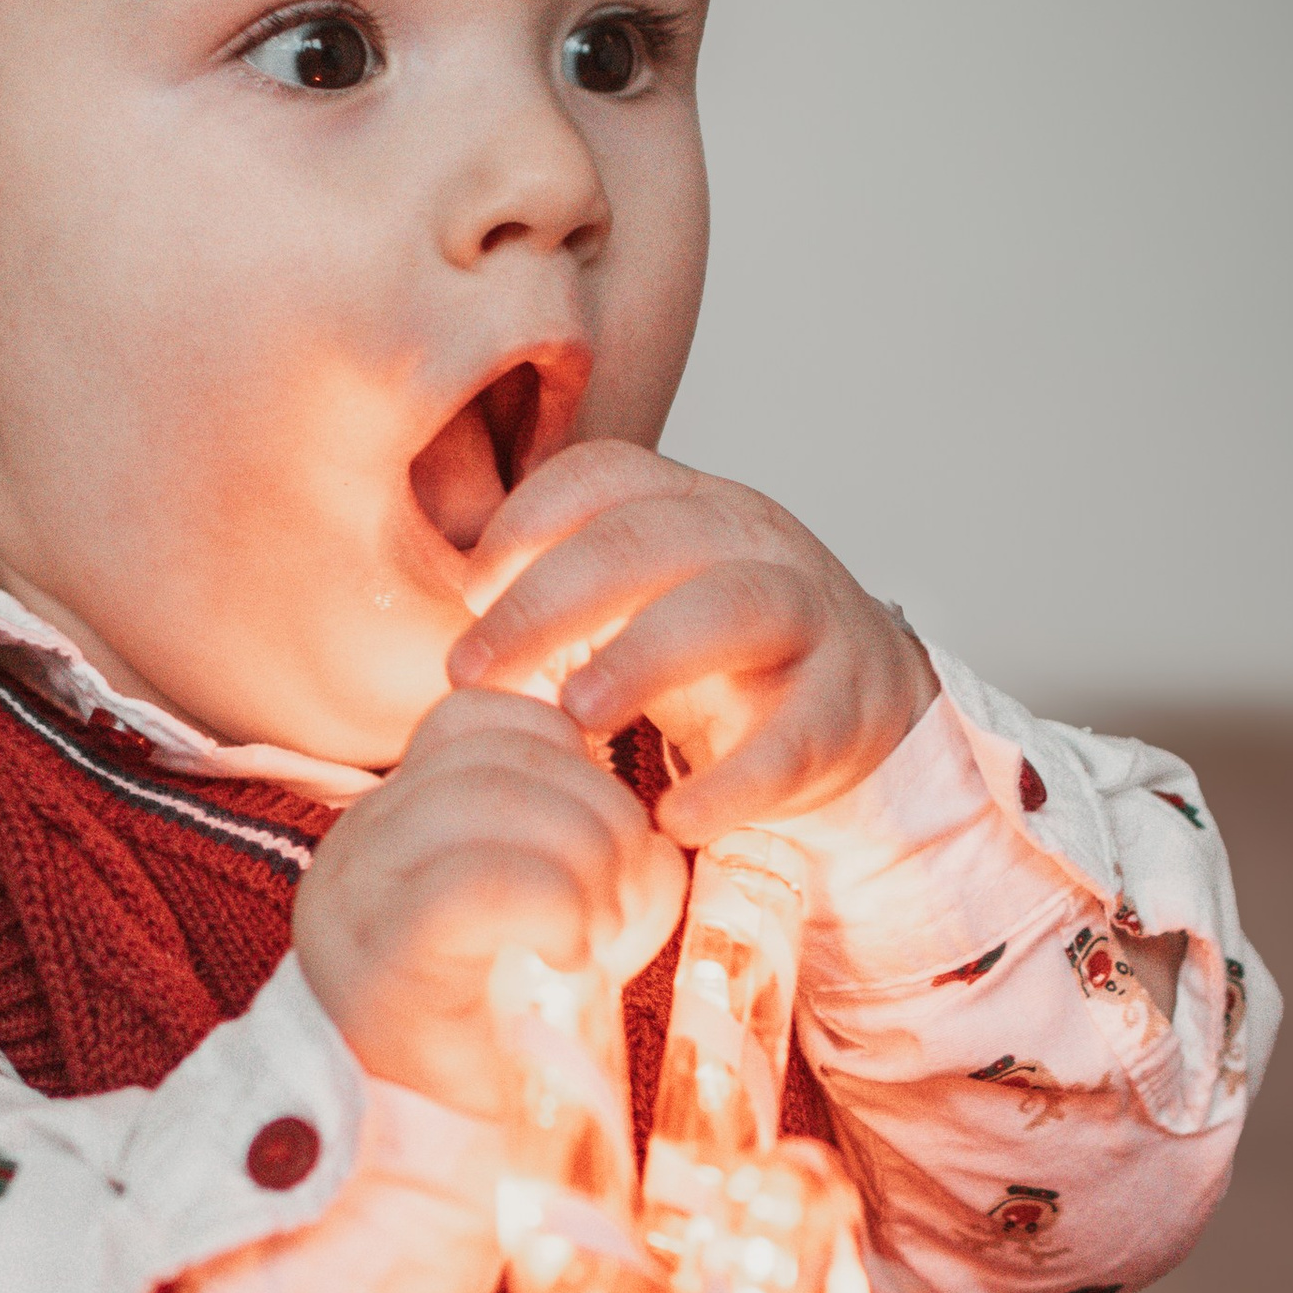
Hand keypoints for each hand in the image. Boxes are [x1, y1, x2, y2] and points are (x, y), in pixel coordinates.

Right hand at [293, 689, 683, 1119]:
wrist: (419, 1172)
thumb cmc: (497, 1050)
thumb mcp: (533, 924)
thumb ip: (567, 851)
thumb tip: (646, 832)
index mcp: (387, 826)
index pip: (476, 718)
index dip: (564, 756)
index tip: (602, 842)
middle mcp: (355, 849)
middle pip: (499, 754)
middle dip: (598, 815)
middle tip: (623, 907)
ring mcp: (356, 903)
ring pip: (493, 801)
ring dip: (586, 863)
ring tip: (598, 938)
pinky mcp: (378, 964)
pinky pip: (478, 882)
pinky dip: (553, 907)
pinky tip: (571, 958)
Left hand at [447, 442, 935, 841]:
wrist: (849, 705)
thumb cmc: (704, 657)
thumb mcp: (629, 606)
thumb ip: (550, 599)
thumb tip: (444, 617)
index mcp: (683, 505)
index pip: (605, 473)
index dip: (529, 520)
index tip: (467, 589)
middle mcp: (749, 539)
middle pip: (650, 537)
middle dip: (548, 601)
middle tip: (471, 670)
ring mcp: (808, 614)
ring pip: (732, 605)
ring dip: (642, 657)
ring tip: (574, 717)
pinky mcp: (844, 705)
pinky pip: (795, 733)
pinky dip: (735, 779)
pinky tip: (673, 819)